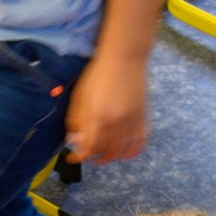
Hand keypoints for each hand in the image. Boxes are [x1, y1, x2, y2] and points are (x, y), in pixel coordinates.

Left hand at [63, 49, 147, 165]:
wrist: (124, 57)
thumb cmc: (98, 74)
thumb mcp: (80, 96)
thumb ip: (77, 120)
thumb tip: (75, 140)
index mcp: (98, 117)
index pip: (89, 148)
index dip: (79, 157)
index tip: (73, 157)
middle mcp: (116, 123)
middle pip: (104, 152)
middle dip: (93, 156)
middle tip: (86, 153)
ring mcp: (131, 121)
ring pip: (121, 151)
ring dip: (111, 157)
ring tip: (102, 155)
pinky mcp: (142, 118)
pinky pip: (140, 142)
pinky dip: (132, 152)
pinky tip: (124, 153)